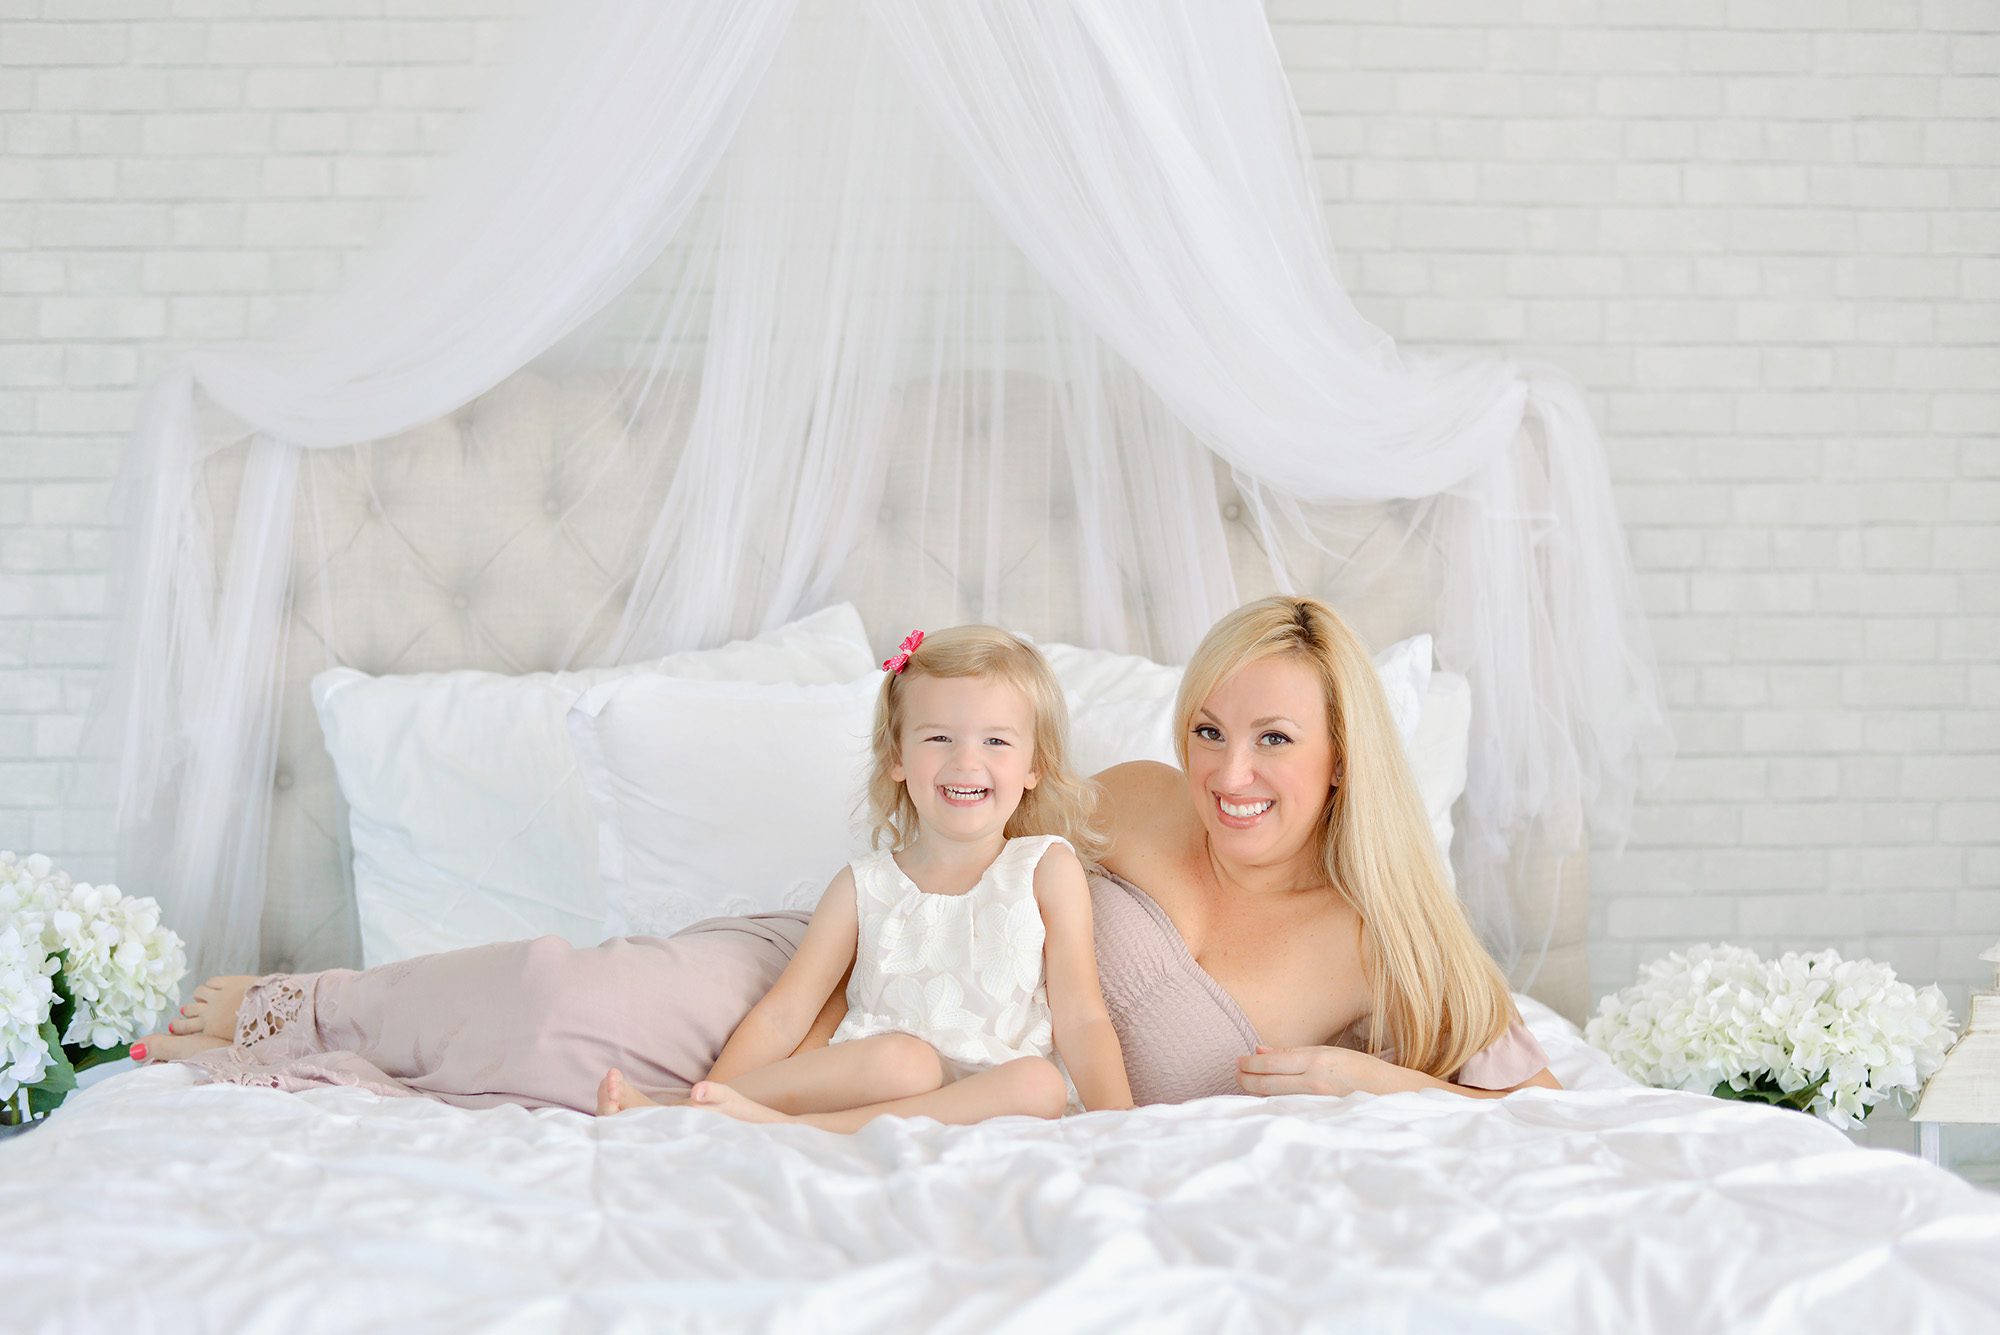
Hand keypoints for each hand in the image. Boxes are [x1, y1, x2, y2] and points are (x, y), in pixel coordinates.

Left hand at [1235, 1043, 1382, 1097]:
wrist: (1389, 1093)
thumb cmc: (1358, 1068)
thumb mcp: (1327, 1053)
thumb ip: (1292, 1052)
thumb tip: (1259, 1050)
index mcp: (1316, 1061)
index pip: (1272, 1062)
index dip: (1251, 1064)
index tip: (1238, 1062)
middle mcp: (1314, 1081)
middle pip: (1269, 1082)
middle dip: (1246, 1079)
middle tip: (1236, 1075)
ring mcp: (1317, 1102)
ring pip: (1275, 1098)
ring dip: (1255, 1092)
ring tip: (1244, 1085)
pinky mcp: (1320, 1117)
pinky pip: (1289, 1110)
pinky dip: (1273, 1104)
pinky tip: (1264, 1102)